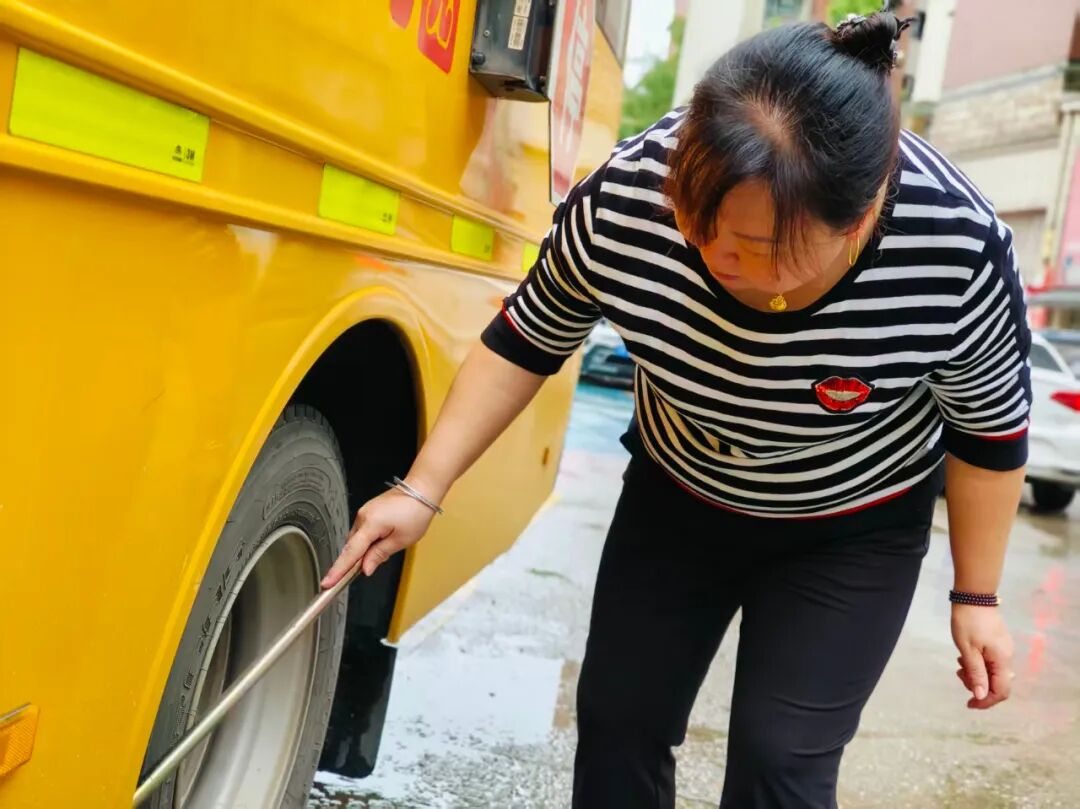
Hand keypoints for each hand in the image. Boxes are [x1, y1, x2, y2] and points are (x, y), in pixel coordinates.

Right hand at [320, 484, 439, 587]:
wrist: (421, 489)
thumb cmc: (416, 511)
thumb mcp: (401, 540)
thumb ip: (379, 555)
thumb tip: (365, 568)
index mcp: (370, 524)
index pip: (350, 553)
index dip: (338, 570)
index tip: (328, 582)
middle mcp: (363, 516)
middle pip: (351, 546)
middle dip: (355, 560)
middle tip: (363, 571)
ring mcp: (365, 512)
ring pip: (357, 539)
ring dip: (364, 549)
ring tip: (385, 548)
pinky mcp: (369, 511)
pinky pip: (362, 530)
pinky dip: (367, 540)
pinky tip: (381, 540)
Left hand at [951, 604, 1013, 709]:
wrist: (973, 596)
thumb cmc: (968, 622)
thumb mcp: (968, 649)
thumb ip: (976, 673)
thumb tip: (981, 695)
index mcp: (1002, 660)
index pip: (1001, 691)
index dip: (986, 701)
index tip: (969, 703)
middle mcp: (1007, 657)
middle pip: (997, 683)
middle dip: (978, 685)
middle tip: (959, 674)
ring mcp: (1004, 649)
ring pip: (992, 672)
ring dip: (976, 674)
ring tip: (960, 665)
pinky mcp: (998, 643)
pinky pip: (990, 662)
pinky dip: (978, 665)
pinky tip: (965, 657)